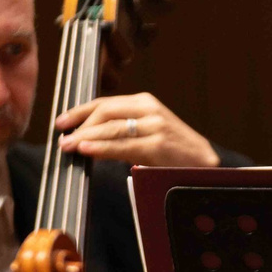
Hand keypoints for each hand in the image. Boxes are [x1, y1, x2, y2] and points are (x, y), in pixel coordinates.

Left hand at [56, 93, 219, 167]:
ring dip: (86, 137)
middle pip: (105, 112)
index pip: (105, 103)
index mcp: (146, 103)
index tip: (62, 122)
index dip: (80, 111)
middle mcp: (150, 110)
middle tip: (62, 137)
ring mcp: (155, 126)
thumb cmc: (177, 156)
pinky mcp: (158, 145)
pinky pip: (123, 145)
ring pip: (111, 127)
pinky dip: (101, 147)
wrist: (210, 168)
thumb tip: (89, 138)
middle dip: (79, 124)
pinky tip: (87, 149)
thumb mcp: (149, 135)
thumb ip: (124, 131)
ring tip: (68, 146)